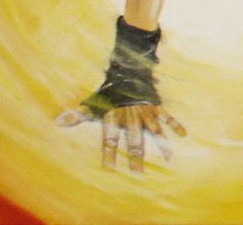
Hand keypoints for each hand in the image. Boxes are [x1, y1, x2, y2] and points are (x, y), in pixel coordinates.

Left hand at [57, 102, 185, 172]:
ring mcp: (145, 111)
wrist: (126, 67)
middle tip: (139, 176)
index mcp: (115, 117)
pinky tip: (184, 134)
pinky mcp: (155, 104)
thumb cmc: (108, 90)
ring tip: (168, 160)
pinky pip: (167, 115)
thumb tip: (58, 121)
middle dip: (136, 159)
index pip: (110, 139)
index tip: (108, 169)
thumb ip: (78, 115)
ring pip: (154, 131)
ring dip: (161, 145)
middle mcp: (131, 117)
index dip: (108, 154)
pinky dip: (176, 124)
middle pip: (135, 141)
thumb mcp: (92, 102)